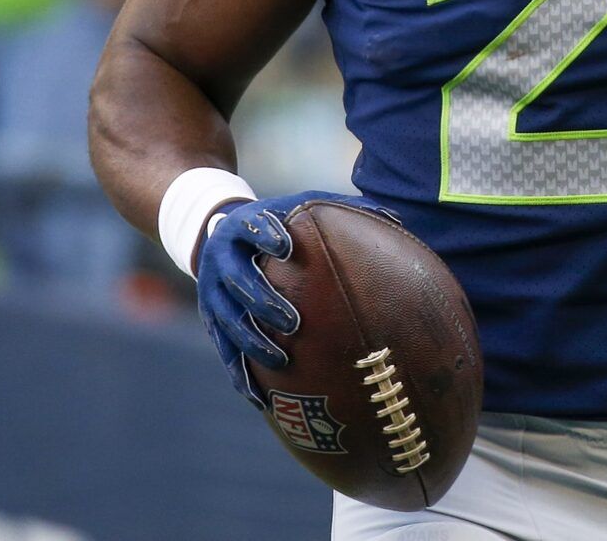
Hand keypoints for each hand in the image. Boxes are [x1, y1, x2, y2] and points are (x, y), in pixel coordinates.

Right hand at [194, 190, 391, 405]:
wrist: (218, 235)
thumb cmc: (276, 222)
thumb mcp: (299, 208)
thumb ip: (339, 210)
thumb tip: (394, 219)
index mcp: (243, 229)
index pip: (251, 228)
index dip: (265, 235)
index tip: (286, 246)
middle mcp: (220, 260)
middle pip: (239, 280)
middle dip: (264, 301)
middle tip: (293, 322)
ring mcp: (212, 292)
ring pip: (229, 320)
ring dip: (253, 342)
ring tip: (281, 361)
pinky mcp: (211, 320)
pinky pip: (225, 350)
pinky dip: (240, 374)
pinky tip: (259, 398)